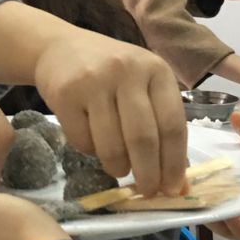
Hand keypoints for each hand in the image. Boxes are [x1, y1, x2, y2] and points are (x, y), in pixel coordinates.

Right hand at [33, 28, 185, 195]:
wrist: (61, 47)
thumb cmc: (111, 73)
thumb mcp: (143, 88)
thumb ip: (162, 128)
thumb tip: (179, 186)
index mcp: (156, 70)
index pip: (173, 125)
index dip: (174, 163)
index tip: (172, 189)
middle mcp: (127, 71)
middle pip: (143, 138)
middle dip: (147, 174)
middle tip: (146, 192)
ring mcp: (94, 81)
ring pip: (111, 145)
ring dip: (117, 167)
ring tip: (118, 168)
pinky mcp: (65, 93)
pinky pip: (82, 140)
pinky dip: (90, 153)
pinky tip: (93, 144)